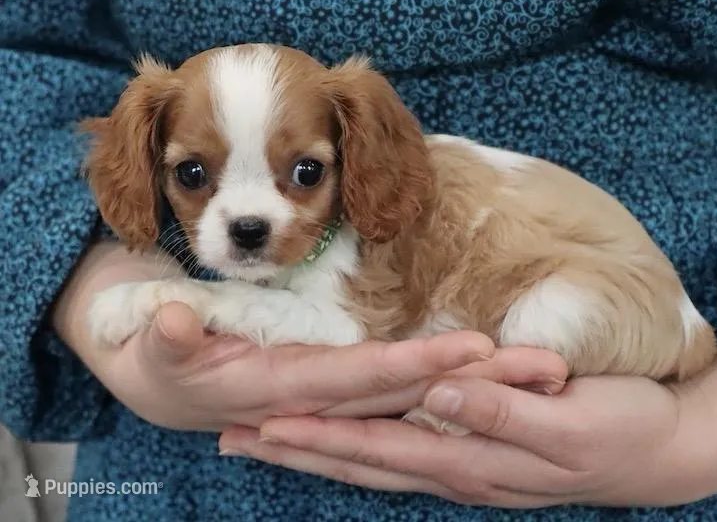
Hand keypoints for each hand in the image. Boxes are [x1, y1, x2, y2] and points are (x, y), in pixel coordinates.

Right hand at [52, 241, 567, 430]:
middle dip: (478, 387)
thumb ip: (169, 341)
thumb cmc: (167, 359)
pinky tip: (498, 377)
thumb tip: (176, 326)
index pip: (361, 380)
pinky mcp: (347, 389)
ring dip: (484, 390)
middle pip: (412, 396)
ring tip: (547, 371)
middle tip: (547, 369)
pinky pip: (408, 394)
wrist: (172, 382)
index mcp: (285, 390)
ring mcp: (342, 399)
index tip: (471, 350)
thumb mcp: (156, 349)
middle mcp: (325, 401)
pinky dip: (455, 390)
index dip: (413, 369)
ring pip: (422, 398)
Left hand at [219, 339, 716, 507]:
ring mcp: (465, 466)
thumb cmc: (622, 429)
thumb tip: (438, 395)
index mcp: (473, 457)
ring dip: (322, 454)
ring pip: (377, 464)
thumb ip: (501, 409)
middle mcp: (457, 468)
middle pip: (362, 461)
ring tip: (270, 444)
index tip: (265, 424)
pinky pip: (406, 457)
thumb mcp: (571, 421)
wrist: (664, 450)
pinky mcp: (478, 455)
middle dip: (299, 450)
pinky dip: (364, 454)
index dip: (320, 436)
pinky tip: (347, 449)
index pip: (377, 446)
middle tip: (237, 439)